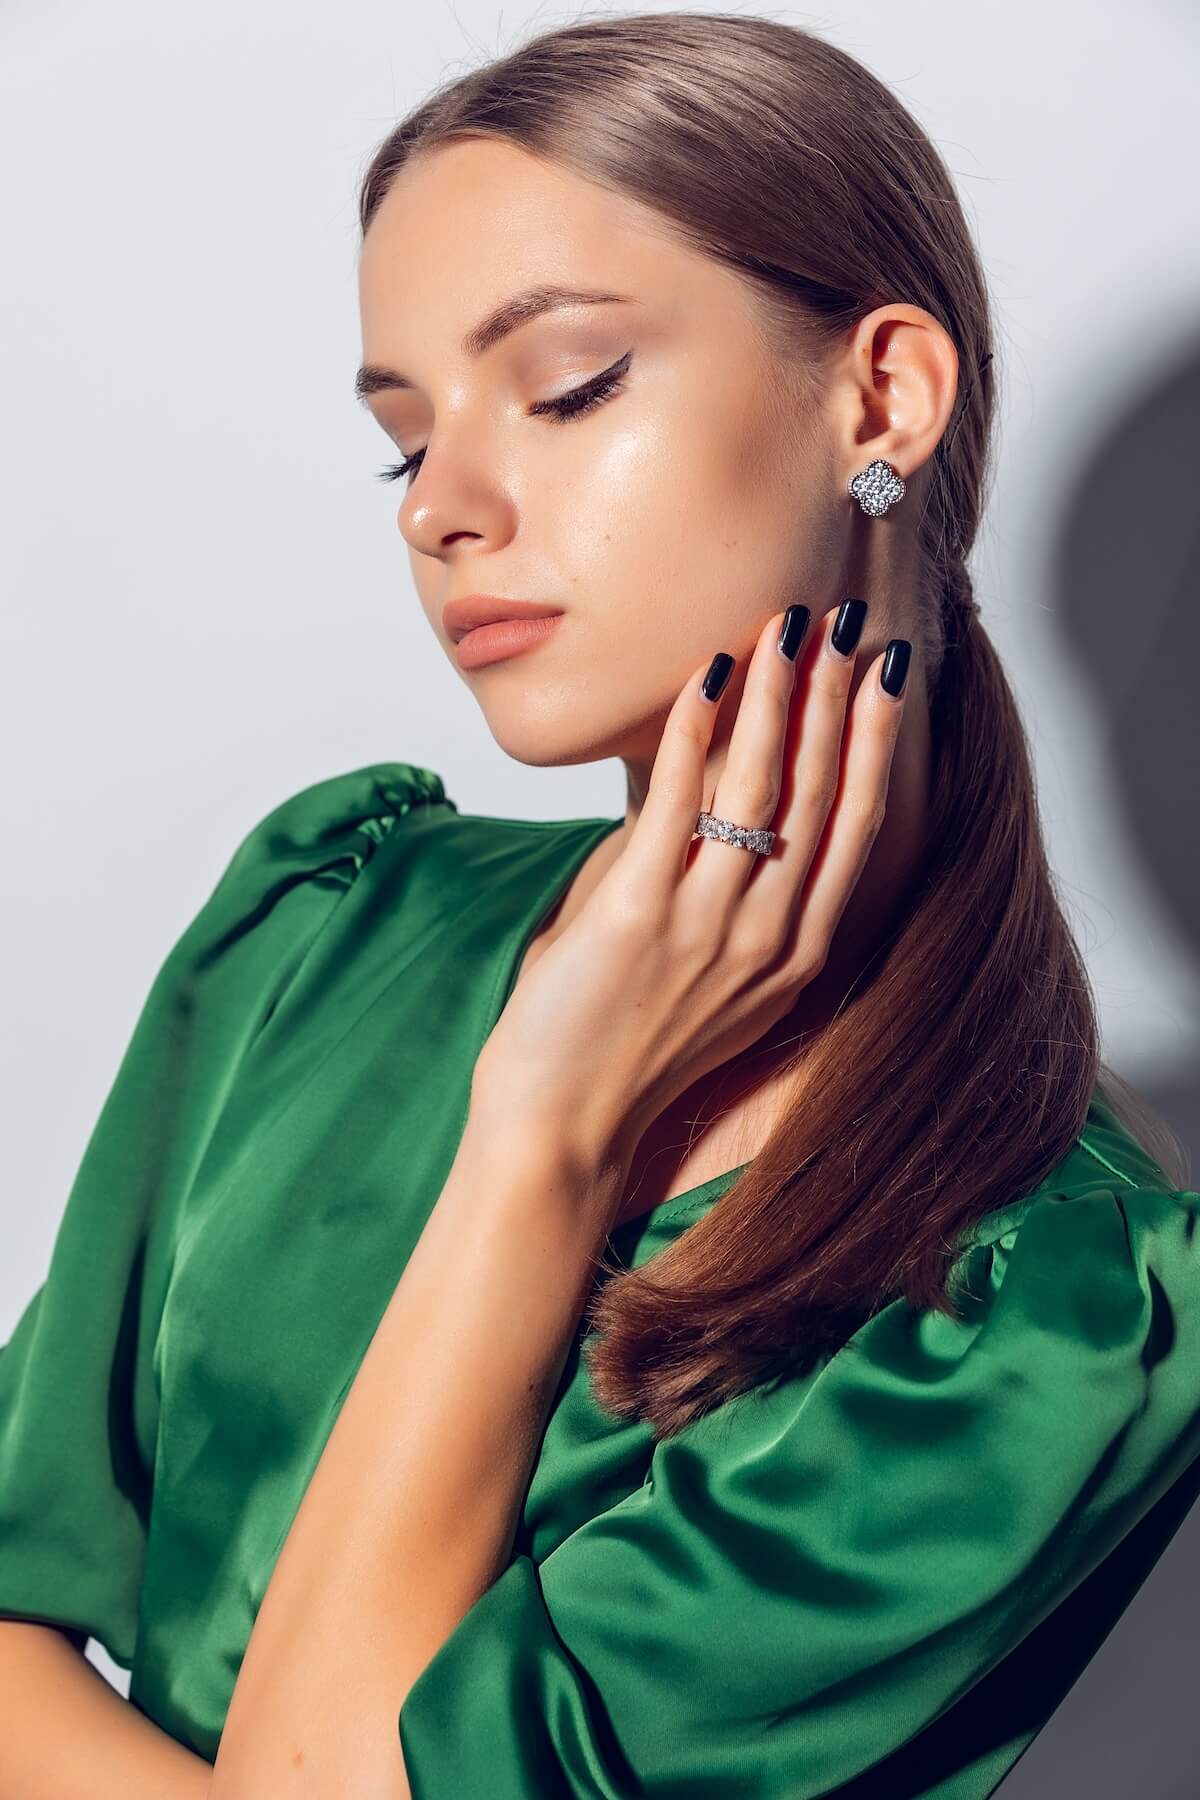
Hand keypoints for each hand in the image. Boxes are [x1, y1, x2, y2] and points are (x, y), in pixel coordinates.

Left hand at [471, 601, 910, 1178]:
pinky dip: (694, 731)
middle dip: (836, 694)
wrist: (564, 1129)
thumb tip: (705, 799)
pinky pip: (676, 804)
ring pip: (760, 787)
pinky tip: (709, 674)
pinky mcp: (638, 914)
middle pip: (819, 791)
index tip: (889, 672)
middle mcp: (768, 936)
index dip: (877, 739)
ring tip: (785, 626)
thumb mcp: (710, 977)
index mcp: (796, 953)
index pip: (854, 824)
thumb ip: (724, 894)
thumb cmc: (628, 1050)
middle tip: (846, 620)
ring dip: (776, 695)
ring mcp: (708, 926)